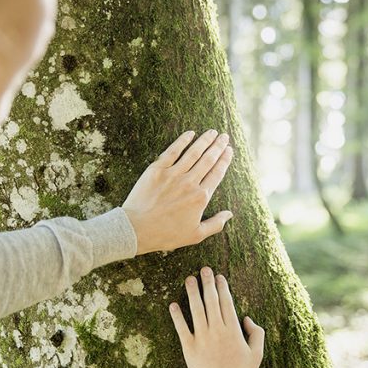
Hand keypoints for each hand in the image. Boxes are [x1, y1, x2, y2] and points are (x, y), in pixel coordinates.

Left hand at [122, 130, 233, 254]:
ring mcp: (173, 174)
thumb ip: (215, 224)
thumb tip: (230, 214)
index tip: (229, 150)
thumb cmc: (166, 234)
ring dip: (204, 140)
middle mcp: (190, 183)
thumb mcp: (195, 235)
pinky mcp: (157, 170)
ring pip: (193, 152)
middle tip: (224, 136)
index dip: (225, 160)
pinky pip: (173, 151)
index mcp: (201, 197)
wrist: (137, 229)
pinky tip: (190, 133)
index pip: (217, 173)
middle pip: (208, 160)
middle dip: (218, 146)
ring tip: (212, 132)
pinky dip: (183, 140)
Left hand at [169, 267, 264, 367]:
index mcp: (233, 330)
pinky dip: (177, 316)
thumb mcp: (257, 354)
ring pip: (196, 309)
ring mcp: (202, 338)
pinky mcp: (189, 348)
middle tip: (203, 269)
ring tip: (189, 279)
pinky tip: (173, 304)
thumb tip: (246, 318)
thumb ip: (256, 333)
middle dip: (207, 283)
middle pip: (211, 301)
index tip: (219, 277)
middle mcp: (217, 330)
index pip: (226, 302)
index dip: (222, 287)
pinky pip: (181, 328)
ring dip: (192, 292)